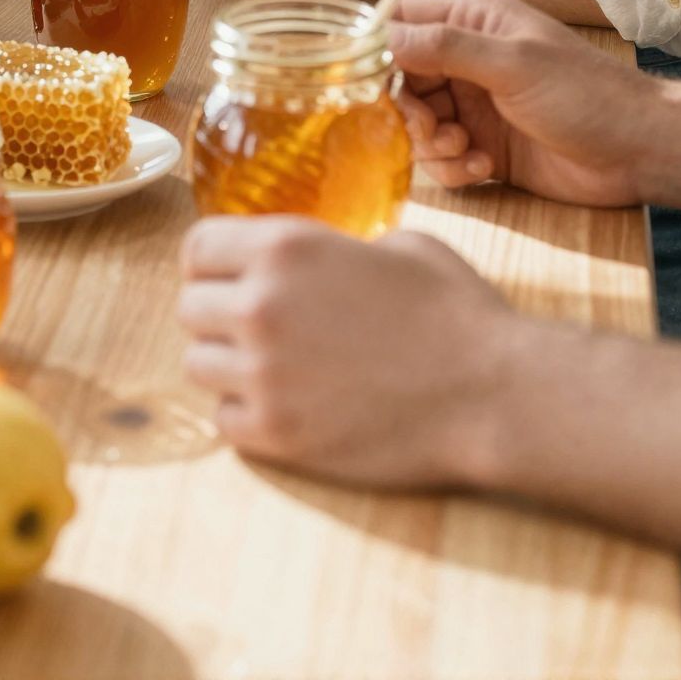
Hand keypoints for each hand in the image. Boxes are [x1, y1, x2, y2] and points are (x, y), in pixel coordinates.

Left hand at [179, 216, 514, 486]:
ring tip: (272, 367)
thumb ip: (334, 250)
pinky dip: (246, 415)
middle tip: (256, 326)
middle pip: (189, 308)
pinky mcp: (279, 435)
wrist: (491, 391)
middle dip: (218, 314)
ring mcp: (264, 375)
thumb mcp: (395, 245)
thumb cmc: (454, 310)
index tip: (228, 274)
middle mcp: (260, 306)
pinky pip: (225, 421)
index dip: (213, 261)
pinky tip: (287, 405)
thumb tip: (317, 262)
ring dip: (228, 365)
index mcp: (285, 248)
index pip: (197, 246)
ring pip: (198, 365)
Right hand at [391, 0, 654, 206]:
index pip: (406, 21)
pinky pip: (442, 159)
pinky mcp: (484, 149)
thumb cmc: (586, 94)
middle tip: (432, 128)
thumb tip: (385, 37)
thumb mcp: (513, 63)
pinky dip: (451, 167)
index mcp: (475, 23)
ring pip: (419, 124)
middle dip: (408, 108)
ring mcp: (476, 107)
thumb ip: (446, 47)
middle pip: (403, 80)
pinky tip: (482, 168)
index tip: (370, 79)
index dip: (383, 47)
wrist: (638, 152)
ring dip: (431, 143)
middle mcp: (469, 62)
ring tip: (465, 150)